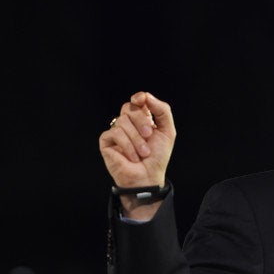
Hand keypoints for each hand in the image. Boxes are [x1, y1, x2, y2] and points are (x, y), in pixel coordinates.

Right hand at [99, 91, 175, 218]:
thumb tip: (146, 96)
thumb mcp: (167, 131)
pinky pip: (114, 133)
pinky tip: (133, 157)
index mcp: (142, 119)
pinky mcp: (106, 142)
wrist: (148, 177)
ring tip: (143, 153)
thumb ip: (162, 111)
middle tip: (149, 136)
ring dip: (136, 139)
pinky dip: (127, 145)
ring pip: (122, 121)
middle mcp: (128, 124)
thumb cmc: (157, 157)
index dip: (139, 98)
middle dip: (141, 121)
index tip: (141, 100)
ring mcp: (116, 132)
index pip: (137, 101)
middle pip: (129, 108)